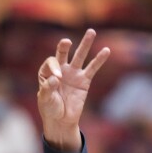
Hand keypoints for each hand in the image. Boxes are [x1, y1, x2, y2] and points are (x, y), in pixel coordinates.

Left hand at [38, 28, 110, 151]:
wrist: (61, 120)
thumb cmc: (49, 109)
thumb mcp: (45, 100)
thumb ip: (47, 89)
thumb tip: (57, 78)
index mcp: (46, 73)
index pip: (51, 62)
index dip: (54, 67)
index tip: (58, 78)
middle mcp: (60, 70)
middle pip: (62, 54)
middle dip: (64, 47)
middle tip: (66, 42)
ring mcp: (73, 74)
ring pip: (80, 56)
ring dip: (85, 44)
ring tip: (91, 31)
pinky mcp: (84, 81)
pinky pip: (92, 68)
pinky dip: (99, 60)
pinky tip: (106, 51)